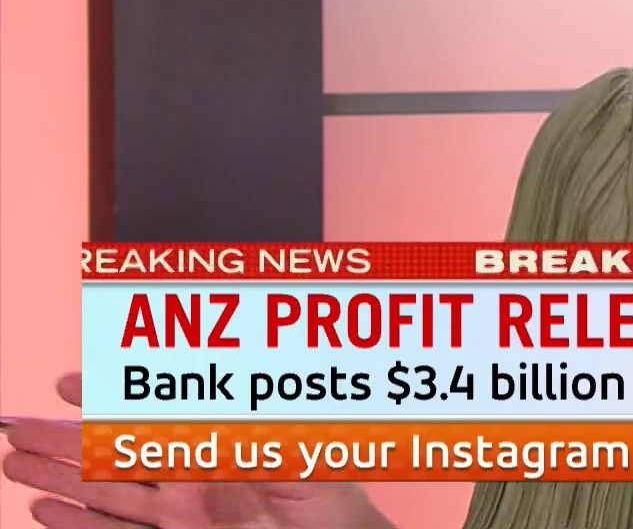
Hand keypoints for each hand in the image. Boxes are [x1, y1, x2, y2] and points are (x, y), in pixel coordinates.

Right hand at [1, 373, 395, 528]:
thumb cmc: (335, 505)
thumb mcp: (305, 456)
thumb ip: (266, 429)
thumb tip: (239, 389)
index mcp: (223, 446)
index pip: (157, 414)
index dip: (113, 398)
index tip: (70, 383)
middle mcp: (196, 479)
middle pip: (118, 455)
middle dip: (66, 442)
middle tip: (18, 430)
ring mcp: (183, 516)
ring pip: (106, 495)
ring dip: (58, 481)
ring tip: (15, 467)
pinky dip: (77, 527)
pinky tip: (43, 513)